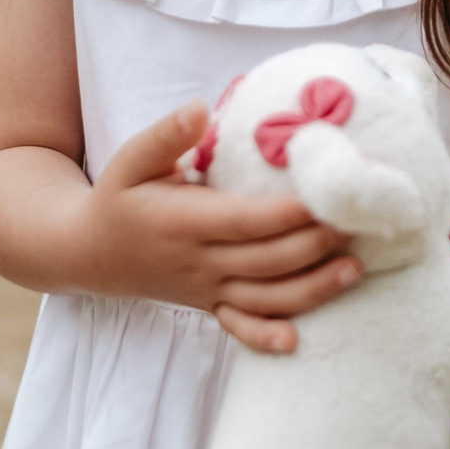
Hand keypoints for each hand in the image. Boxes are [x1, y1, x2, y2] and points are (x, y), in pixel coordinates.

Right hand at [76, 101, 361, 350]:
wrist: (90, 252)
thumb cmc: (119, 196)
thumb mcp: (132, 159)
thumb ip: (167, 135)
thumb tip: (200, 107)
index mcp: (182, 222)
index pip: (243, 221)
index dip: (285, 215)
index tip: (324, 199)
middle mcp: (197, 262)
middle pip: (265, 260)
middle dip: (315, 246)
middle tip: (359, 226)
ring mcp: (204, 289)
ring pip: (263, 297)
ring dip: (312, 288)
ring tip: (354, 269)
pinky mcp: (207, 306)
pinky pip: (239, 327)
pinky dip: (266, 336)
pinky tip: (298, 340)